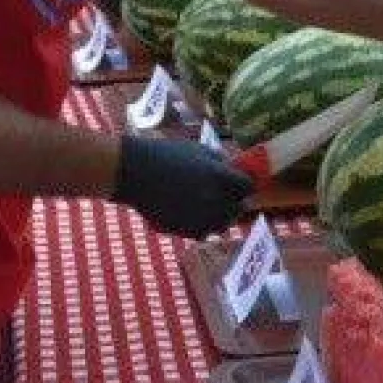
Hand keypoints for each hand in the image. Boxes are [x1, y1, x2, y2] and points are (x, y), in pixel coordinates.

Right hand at [112, 134, 253, 237]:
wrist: (134, 172)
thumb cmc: (167, 155)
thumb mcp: (198, 149)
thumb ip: (220, 162)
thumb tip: (234, 170)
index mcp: (219, 177)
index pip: (248, 187)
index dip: (245, 185)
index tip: (240, 184)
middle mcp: (214, 200)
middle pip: (237, 210)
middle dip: (234, 203)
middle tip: (226, 198)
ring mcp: (199, 218)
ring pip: (222, 225)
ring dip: (220, 218)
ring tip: (208, 207)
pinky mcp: (183, 230)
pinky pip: (203, 233)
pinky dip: (202, 227)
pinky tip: (192, 215)